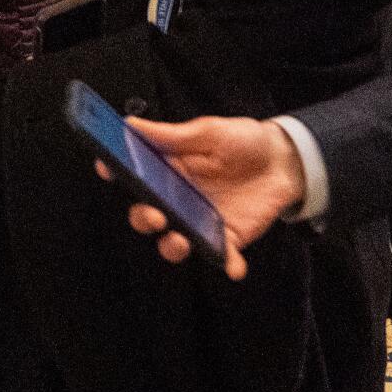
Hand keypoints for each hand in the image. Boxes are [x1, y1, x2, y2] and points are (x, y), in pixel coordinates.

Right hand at [96, 116, 304, 280]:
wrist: (284, 161)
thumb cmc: (242, 141)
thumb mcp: (210, 132)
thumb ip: (173, 135)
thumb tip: (131, 126)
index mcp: (168, 169)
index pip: (133, 174)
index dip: (115, 172)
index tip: (106, 168)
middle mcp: (177, 198)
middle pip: (147, 214)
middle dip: (144, 219)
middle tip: (154, 215)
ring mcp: (200, 220)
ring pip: (175, 241)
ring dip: (173, 247)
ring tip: (181, 241)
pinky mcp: (227, 238)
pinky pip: (221, 255)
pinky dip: (225, 264)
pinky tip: (233, 266)